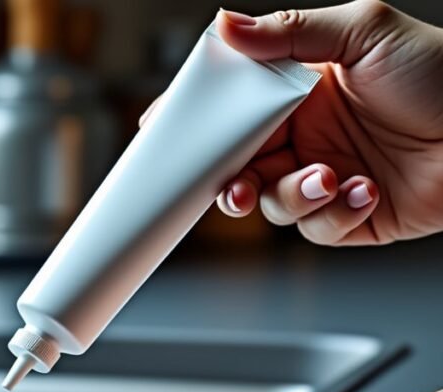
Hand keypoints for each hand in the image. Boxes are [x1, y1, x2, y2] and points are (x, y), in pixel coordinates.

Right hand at [150, 2, 442, 245]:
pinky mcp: (348, 216)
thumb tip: (229, 25)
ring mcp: (324, 176)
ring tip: (329, 177)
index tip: (165, 135)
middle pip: (238, 166)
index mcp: (299, 93)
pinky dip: (335, 214)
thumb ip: (291, 33)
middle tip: (235, 186)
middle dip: (230, 182)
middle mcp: (306, 136)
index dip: (197, 125)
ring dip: (293, 197)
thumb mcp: (365, 31)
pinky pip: (317, 228)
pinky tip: (365, 189)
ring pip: (272, 203)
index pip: (231, 110)